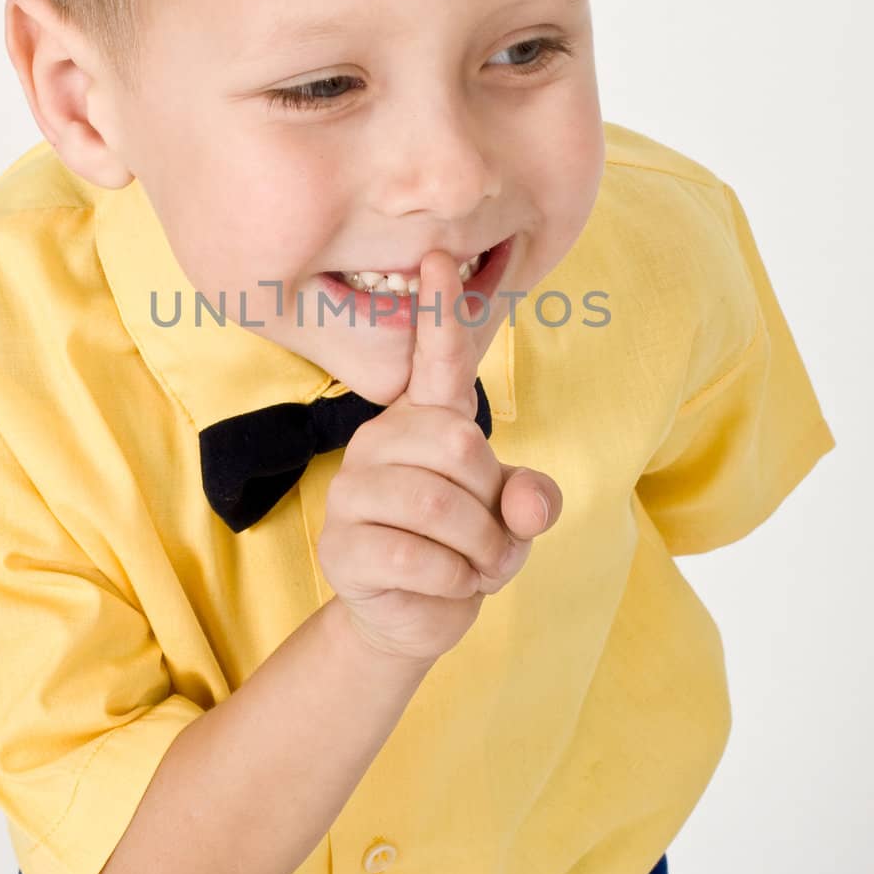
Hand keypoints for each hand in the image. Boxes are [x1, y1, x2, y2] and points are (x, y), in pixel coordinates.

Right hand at [316, 249, 561, 665]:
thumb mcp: (513, 520)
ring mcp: (353, 491)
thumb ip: (531, 500)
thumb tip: (524, 505)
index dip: (441, 311)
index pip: (435, 360)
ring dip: (481, 550)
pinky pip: (417, 558)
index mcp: (424, 422)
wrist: (416, 616)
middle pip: (458, 444)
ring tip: (479, 567)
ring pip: (438, 505)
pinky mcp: (342, 545)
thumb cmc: (465, 548)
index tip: (441, 257)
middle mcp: (379, 442)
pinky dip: (455, 582)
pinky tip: (449, 587)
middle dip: (494, 503)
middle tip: (497, 541)